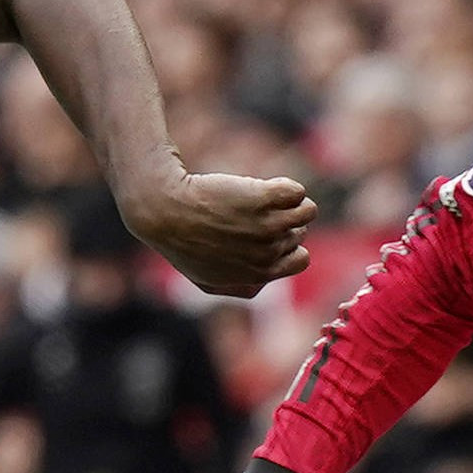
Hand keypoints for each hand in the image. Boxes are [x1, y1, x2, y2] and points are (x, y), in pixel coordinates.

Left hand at [118, 170, 317, 297]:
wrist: (164, 211)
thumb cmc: (182, 244)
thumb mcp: (207, 280)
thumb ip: (239, 287)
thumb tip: (263, 283)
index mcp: (260, 274)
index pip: (300, 260)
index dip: (288, 245)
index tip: (268, 234)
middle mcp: (268, 252)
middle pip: (300, 233)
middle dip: (284, 221)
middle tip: (255, 212)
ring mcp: (268, 224)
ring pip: (308, 211)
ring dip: (292, 202)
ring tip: (267, 196)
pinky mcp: (263, 197)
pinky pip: (295, 191)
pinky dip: (286, 186)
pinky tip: (265, 185)